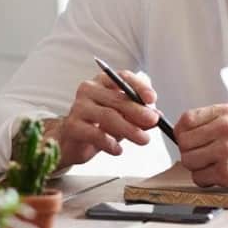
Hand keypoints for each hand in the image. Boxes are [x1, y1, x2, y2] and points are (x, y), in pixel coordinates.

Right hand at [45, 70, 159, 165]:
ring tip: (143, 140)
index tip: (152, 99)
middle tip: (154, 121)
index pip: (122, 77)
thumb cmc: (98, 126)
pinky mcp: (72, 125)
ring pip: (108, 116)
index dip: (139, 86)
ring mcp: (79, 107)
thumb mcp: (123, 119)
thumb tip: (157, 116)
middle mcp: (89, 90)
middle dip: (138, 111)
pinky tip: (118, 150)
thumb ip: (139, 117)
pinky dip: (110, 143)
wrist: (71, 143)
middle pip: (117, 98)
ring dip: (129, 129)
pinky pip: (94, 133)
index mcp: (103, 82)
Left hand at [172, 103, 227, 191]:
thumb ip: (211, 123)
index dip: (182, 131)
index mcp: (226, 114)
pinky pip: (198, 178)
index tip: (186, 139)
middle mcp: (225, 129)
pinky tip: (218, 176)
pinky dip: (205, 180)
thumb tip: (182, 132)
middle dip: (189, 151)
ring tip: (211, 165)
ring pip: (187, 160)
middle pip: (184, 141)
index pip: (187, 119)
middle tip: (201, 155)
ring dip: (196, 167)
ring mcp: (225, 151)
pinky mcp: (225, 172)